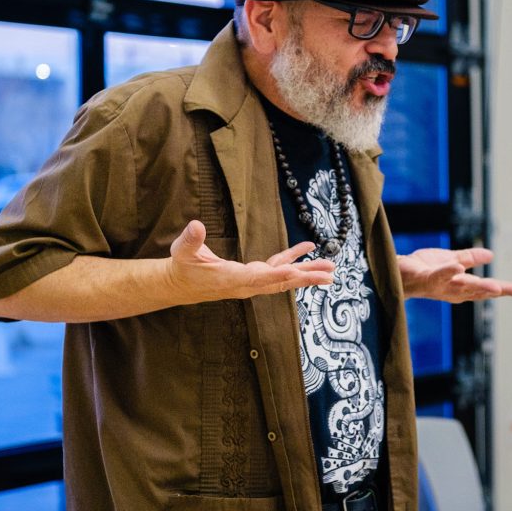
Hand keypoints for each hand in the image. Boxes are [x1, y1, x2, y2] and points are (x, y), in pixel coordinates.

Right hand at [166, 220, 334, 300]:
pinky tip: (308, 250)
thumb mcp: (183, 251)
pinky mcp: (252, 276)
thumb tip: (196, 226)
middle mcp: (246, 284)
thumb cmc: (183, 266)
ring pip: (284, 278)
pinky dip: (293, 259)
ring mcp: (251, 281)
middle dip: (305, 279)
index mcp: (231, 279)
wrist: (181, 284)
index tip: (297, 273)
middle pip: (280, 282)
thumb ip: (191, 240)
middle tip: (328, 275)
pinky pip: (278, 269)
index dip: (278, 275)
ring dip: (306, 273)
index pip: (259, 278)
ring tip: (329, 269)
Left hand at [397, 247, 511, 302]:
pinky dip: (448, 272)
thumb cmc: (421, 269)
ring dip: (480, 286)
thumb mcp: (449, 260)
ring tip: (496, 286)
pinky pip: (438, 276)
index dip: (508, 290)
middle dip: (501, 291)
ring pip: (462, 287)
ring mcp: (439, 286)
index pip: (489, 288)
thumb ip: (468, 258)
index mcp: (462, 286)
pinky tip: (457, 267)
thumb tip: (491, 255)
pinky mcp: (425, 279)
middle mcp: (453, 290)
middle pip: (481, 291)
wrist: (394, 272)